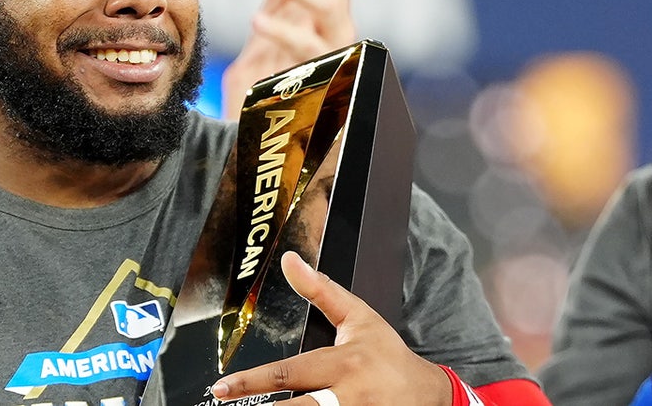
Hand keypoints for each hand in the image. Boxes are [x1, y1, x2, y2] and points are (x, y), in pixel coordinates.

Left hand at [210, 251, 450, 405]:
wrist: (428, 396)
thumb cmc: (387, 355)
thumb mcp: (359, 317)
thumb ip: (321, 291)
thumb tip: (290, 260)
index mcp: (342, 364)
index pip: (287, 374)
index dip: (251, 382)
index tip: (222, 388)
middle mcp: (347, 396)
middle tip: (228, 405)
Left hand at [221, 0, 356, 119]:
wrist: (288, 148)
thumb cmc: (278, 84)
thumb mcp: (276, 34)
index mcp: (334, 21)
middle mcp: (342, 37)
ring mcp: (335, 58)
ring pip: (327, 10)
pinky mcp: (322, 80)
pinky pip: (306, 49)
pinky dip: (283, 30)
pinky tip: (257, 20)